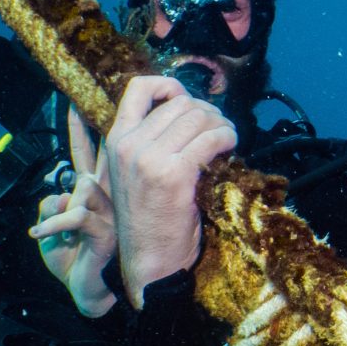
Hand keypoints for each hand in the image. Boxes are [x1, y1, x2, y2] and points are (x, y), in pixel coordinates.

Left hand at [30, 107, 117, 317]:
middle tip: (81, 103)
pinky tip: (37, 234)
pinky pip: (74, 215)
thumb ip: (52, 204)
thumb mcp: (53, 227)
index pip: (86, 154)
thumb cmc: (72, 258)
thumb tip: (56, 194)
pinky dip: (51, 225)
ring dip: (59, 211)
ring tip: (50, 232)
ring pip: (82, 189)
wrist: (88, 291)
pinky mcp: (105, 230)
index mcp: (92, 193)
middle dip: (88, 130)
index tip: (75, 101)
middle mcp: (105, 197)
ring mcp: (110, 212)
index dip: (80, 129)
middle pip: (97, 156)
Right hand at [101, 76, 237, 308]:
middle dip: (207, 111)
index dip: (168, 84)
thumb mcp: (134, 173)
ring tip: (226, 139)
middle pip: (181, 102)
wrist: (149, 261)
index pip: (137, 87)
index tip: (188, 100)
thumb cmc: (149, 218)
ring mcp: (150, 159)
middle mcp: (129, 144)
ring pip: (199, 116)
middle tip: (218, 129)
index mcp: (116, 139)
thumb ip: (150, 141)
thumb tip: (188, 110)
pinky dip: (228, 138)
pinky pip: (212, 138)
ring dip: (221, 124)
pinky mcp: (174, 174)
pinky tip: (230, 148)